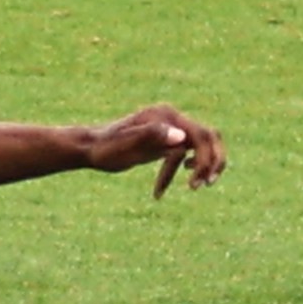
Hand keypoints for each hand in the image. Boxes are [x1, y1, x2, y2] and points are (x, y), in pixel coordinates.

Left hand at [91, 103, 224, 196]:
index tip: (193, 184)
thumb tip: (181, 137)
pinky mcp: (165, 139)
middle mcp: (171, 118)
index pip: (201, 135)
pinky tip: (179, 179)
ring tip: (195, 187)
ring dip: (206, 164)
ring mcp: (169, 128)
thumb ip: (152, 136)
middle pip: (209, 136)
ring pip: (203, 143)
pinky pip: (188, 151)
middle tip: (206, 185)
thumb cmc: (105, 148)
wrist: (90, 148)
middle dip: (212, 161)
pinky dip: (186, 168)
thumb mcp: (126, 145)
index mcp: (165, 116)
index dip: (206, 159)